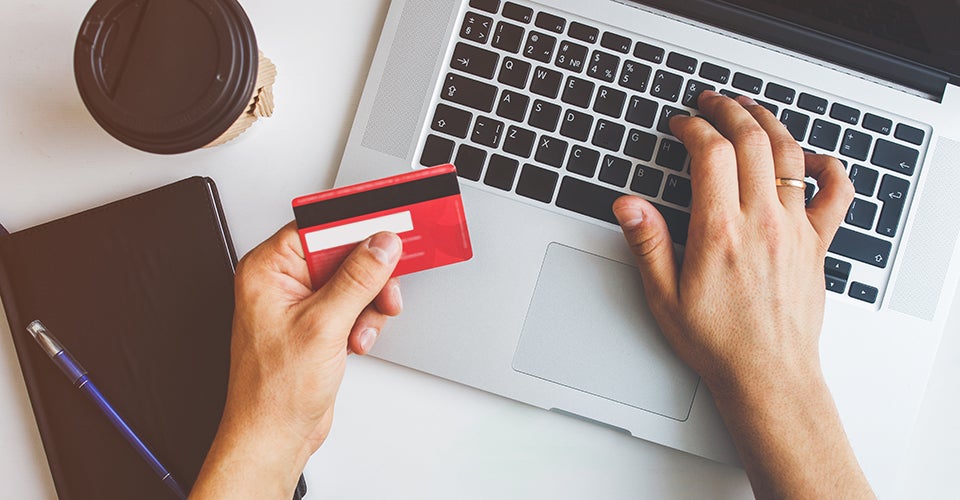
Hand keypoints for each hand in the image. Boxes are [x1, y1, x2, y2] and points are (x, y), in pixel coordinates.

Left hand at [191, 223, 402, 498]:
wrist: (274, 436)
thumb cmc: (273, 391)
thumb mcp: (323, 325)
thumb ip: (357, 279)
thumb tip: (381, 245)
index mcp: (267, 270)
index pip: (318, 227)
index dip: (355, 226)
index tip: (388, 225)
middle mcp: (281, 282)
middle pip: (341, 253)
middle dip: (368, 276)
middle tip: (384, 290)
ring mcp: (300, 304)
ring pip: (353, 281)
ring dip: (367, 305)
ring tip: (360, 329)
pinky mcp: (317, 324)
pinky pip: (352, 305)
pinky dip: (362, 321)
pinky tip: (355, 341)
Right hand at [613, 91, 871, 496]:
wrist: (768, 376)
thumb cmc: (718, 342)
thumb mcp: (664, 297)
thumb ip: (648, 244)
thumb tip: (628, 205)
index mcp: (720, 232)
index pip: (710, 153)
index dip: (693, 127)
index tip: (681, 124)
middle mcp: (762, 223)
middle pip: (752, 141)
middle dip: (729, 111)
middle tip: (712, 103)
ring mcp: (795, 230)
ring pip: (789, 156)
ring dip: (769, 123)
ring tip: (750, 110)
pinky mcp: (816, 244)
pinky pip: (835, 194)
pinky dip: (828, 167)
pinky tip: (813, 157)